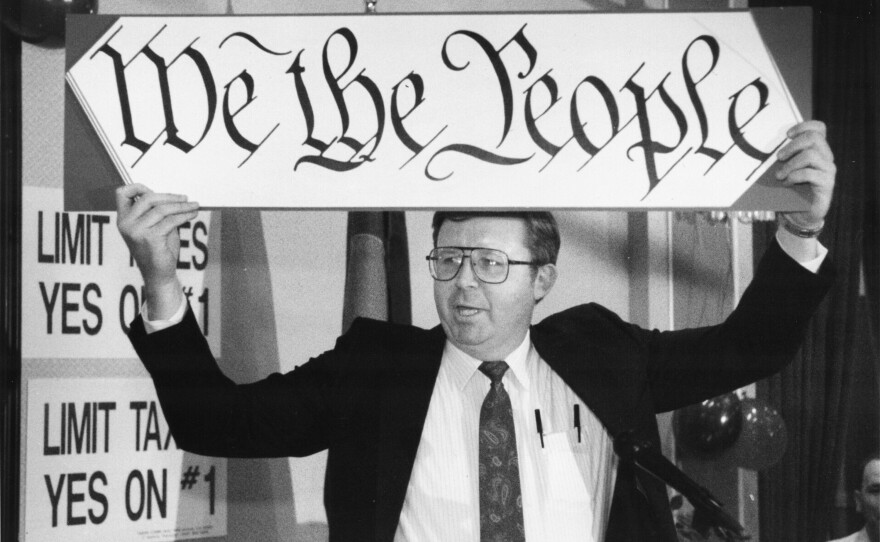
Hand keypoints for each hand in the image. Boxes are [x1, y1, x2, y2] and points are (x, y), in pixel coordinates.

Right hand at [116, 183, 198, 318]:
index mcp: (123, 219)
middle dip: (170, 197)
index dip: (139, 187)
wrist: (159, 274)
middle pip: (147, 198)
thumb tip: (172, 195)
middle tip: (186, 198)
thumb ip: (155, 211)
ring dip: (182, 206)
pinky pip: (171, 220)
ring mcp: (136, 231)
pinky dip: (184, 216)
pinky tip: (192, 215)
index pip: (122, 193)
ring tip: (194, 206)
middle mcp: (126, 224)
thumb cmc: (158, 249)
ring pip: (162, 209)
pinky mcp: (150, 238)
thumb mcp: (153, 226)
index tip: (160, 192)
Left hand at [775, 120, 835, 227]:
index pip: (818, 128)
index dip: (803, 126)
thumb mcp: (783, 170)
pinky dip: (795, 176)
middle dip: (792, 146)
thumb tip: (760, 149)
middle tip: (778, 157)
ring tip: (779, 175)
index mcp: (817, 150)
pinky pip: (811, 173)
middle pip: (814, 137)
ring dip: (790, 164)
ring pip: (811, 155)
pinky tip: (787, 183)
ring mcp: (828, 169)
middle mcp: (825, 157)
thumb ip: (781, 158)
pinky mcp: (827, 183)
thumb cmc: (789, 190)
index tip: (786, 135)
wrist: (799, 214)